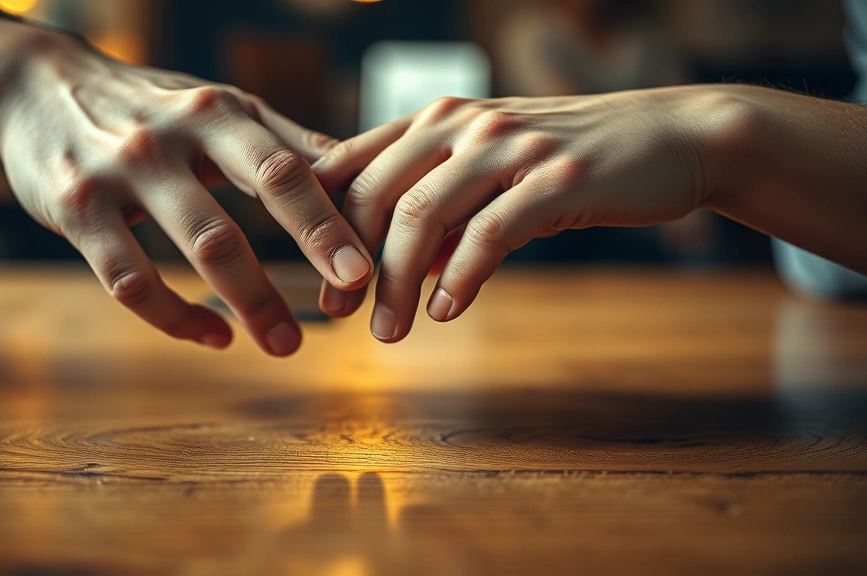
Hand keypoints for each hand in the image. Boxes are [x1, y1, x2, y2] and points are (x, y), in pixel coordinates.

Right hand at [0, 18, 373, 355]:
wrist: (35, 84)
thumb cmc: (150, 103)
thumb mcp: (218, 105)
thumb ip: (284, 141)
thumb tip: (358, 175)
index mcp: (215, 112)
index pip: (282, 171)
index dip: (324, 224)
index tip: (363, 271)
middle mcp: (166, 139)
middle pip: (232, 223)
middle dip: (284, 280)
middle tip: (333, 317)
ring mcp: (115, 175)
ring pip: (187, 254)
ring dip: (245, 305)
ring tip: (284, 343)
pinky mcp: (75, 211)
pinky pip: (128, 282)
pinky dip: (176, 317)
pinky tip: (213, 334)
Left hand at [312, 87, 736, 341]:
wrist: (670, 137)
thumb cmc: (572, 159)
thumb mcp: (496, 170)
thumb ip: (446, 207)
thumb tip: (406, 268)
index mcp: (441, 117)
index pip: (356, 163)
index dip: (324, 222)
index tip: (317, 277)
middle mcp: (466, 123)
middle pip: (378, 195)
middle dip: (349, 262)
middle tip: (337, 313)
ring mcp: (510, 147)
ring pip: (423, 217)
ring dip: (397, 282)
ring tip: (388, 332)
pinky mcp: (554, 180)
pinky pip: (489, 235)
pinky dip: (460, 280)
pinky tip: (445, 313)